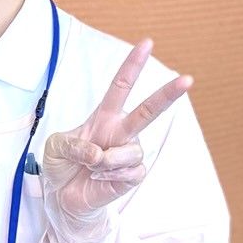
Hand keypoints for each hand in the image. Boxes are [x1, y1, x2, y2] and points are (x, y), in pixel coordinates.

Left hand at [40, 40, 189, 242]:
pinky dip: (111, 176)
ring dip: (107, 160)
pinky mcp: (133, 176)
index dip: (133, 65)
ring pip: (131, 150)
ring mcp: (128, 153)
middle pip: (149, 110)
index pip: (121, 87)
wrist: (63, 199)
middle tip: (188, 80)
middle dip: (168, 94)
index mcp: (103, 117)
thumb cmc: (61, 167)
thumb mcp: (55, 147)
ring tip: (92, 168)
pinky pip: (131, 172)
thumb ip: (74, 143)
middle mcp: (121, 132)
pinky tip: (101, 179)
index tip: (147, 43)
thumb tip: (98, 152)